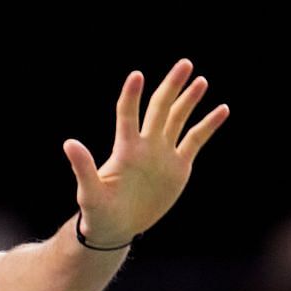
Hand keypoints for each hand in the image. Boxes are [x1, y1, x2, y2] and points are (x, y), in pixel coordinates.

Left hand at [62, 58, 229, 244]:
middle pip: (160, 108)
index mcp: (126, 150)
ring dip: (189, 100)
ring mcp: (163, 154)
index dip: (132, 96)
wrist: (116, 227)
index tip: (137, 75)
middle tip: (185, 63)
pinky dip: (208, 125)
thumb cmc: (98, 211)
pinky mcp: (179, 166)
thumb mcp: (89, 193)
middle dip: (172, 86)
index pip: (128, 115)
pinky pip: (196, 140)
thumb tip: (69, 143)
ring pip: (179, 119)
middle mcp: (146, 146)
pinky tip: (222, 109)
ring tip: (201, 80)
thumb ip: (83, 168)